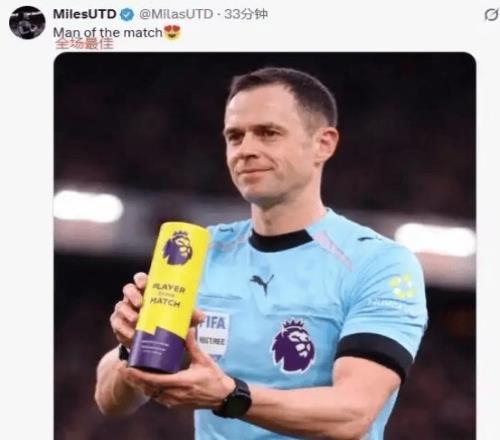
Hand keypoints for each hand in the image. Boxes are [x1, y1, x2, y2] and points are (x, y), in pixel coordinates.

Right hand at [110, 273, 205, 348]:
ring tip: (137, 320)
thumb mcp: (179, 319)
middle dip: (132, 295)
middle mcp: (134, 298)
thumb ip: (190, 316)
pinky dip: (123, 328)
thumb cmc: (167, 324)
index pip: (141, 279)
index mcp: (148, 291)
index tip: (144, 284)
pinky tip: (131, 334)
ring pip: (120, 306)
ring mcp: (125, 310)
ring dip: (127, 312)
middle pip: (128, 289)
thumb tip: (202, 316)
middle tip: (140, 304)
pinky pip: (117, 322)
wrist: (152, 344)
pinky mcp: (119, 324)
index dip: (140, 279)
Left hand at [118, 327, 234, 409]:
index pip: (154, 380)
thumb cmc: (214, 378)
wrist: (222, 397)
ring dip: (140, 384)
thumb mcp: (204, 360)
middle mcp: (175, 393)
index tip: (128, 367)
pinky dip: (149, 389)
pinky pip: (158, 397)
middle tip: (123, 368)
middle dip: (134, 379)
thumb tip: (188, 327)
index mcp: (181, 382)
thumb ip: (193, 345)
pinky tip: (145, 381)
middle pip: (148, 388)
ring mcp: (174, 400)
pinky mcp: (176, 403)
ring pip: (151, 394)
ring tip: (130, 373)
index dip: (139, 375)